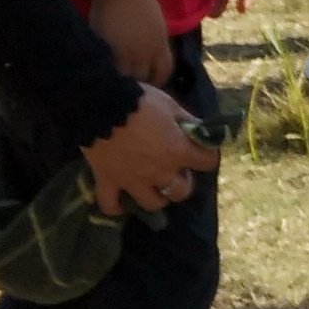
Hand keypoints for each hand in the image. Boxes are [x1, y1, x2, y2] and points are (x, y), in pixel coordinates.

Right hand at [84, 88, 220, 215]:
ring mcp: (133, 181)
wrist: (100, 107)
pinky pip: (111, 205)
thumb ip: (187, 120)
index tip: (200, 148)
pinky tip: (119, 202)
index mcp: (178, 151)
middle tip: (175, 168)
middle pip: (182, 192)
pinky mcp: (109, 182)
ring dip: (157, 197)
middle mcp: (160, 173)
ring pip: (152, 203)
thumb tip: (199, 129)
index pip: (208, 162)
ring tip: (152, 186)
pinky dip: (116, 206)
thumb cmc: (139, 102)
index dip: (207, 154)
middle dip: (183, 182)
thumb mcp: (170, 104)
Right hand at [86, 0, 172, 88]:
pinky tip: (101, 68)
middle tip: (126, 80)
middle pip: (144, 76)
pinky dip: (108, 70)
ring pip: (127, 76)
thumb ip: (151, 39)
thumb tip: (144, 53)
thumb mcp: (153, 21)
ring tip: (112, 75)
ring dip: (121, 76)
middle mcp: (148, 52)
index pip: (164, 70)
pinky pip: (112, 69)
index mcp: (160, 42)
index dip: (157, 79)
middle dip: (136, 79)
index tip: (149, 82)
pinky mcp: (112, 51)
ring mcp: (130, 53)